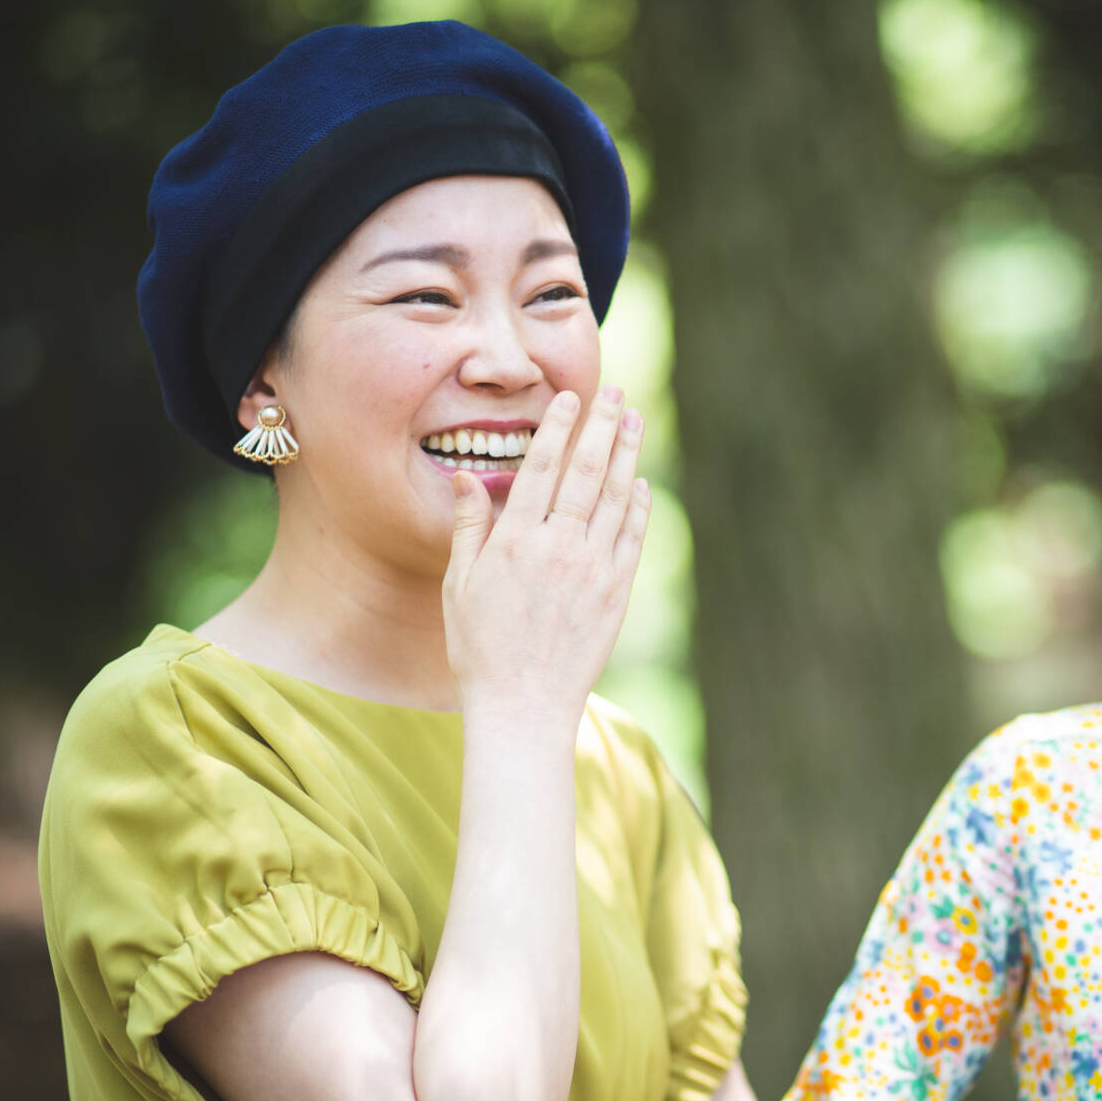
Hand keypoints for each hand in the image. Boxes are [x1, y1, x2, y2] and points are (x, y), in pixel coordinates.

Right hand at [443, 385, 649, 718]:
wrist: (523, 707)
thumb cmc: (480, 648)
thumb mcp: (459, 586)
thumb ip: (468, 527)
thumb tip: (468, 476)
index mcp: (515, 541)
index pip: (541, 469)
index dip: (557, 429)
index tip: (569, 398)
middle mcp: (558, 548)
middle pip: (585, 472)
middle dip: (601, 427)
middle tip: (616, 393)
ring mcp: (592, 570)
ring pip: (615, 498)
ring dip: (627, 455)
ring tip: (635, 421)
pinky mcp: (616, 594)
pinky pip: (632, 538)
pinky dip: (639, 507)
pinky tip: (642, 483)